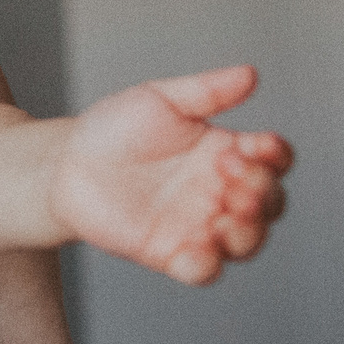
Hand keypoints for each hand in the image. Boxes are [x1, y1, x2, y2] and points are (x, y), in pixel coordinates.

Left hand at [49, 65, 290, 285]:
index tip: (260, 146)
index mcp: (226, 153)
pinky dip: (207, 263)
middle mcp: (220, 192)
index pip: (274, 160)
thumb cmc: (115, 128)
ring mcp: (198, 224)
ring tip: (225, 218)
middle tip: (235, 178)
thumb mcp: (160, 99)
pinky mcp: (170, 252)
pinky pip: (202, 269)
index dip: (276, 155)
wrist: (67, 163)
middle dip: (264, 194)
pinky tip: (198, 247)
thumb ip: (206, 91)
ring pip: (247, 242)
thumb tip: (250, 74)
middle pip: (270, 204)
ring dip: (247, 232)